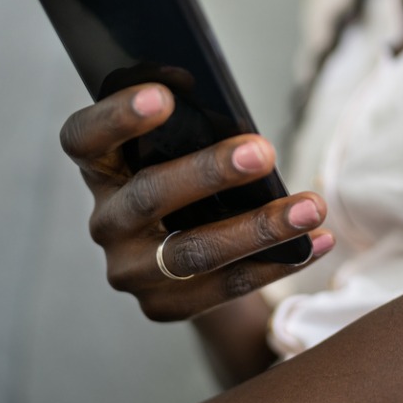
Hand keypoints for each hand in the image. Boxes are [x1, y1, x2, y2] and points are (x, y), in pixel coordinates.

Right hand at [59, 82, 334, 321]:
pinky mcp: (163, 306)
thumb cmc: (191, 180)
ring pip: (193, 251)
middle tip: (262, 151)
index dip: (116, 117)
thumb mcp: (183, 148)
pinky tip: (318, 241)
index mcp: (100, 168)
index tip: (163, 96)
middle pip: (148, 195)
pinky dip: (279, 262)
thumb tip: (232, 111)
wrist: (190, 256)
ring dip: (258, 228)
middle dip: (208, 172)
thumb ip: (192, 127)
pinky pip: (227, 286)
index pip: (84, 138)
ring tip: (311, 207)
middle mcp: (105, 221)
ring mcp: (130, 269)